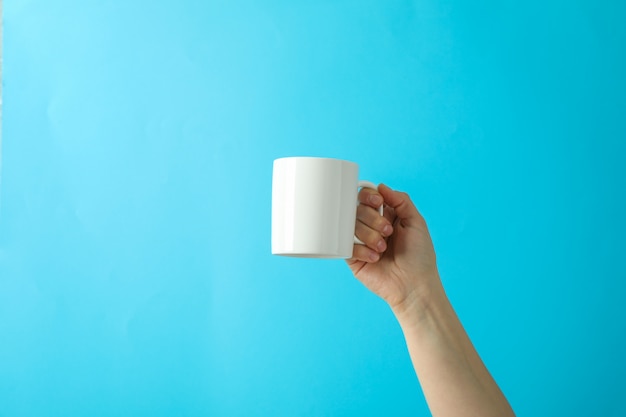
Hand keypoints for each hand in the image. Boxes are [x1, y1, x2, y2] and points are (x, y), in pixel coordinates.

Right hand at [346, 184, 440, 313]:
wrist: (414, 285)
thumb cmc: (419, 256)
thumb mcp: (416, 222)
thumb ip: (401, 200)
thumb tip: (380, 186)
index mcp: (385, 216)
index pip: (367, 197)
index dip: (368, 196)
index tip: (377, 202)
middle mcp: (371, 227)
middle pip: (357, 209)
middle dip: (373, 219)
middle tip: (388, 233)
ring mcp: (360, 242)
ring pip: (350, 226)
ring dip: (369, 235)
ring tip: (383, 249)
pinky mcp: (352, 258)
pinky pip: (346, 245)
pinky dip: (361, 250)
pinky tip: (375, 259)